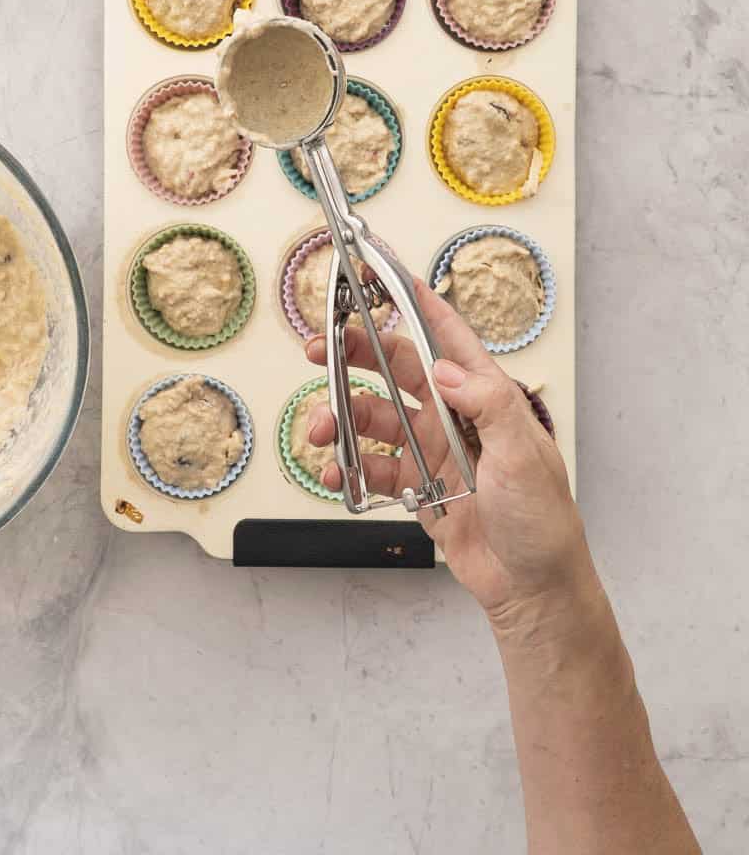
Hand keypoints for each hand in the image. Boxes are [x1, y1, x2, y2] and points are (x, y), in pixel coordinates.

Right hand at [306, 280, 596, 630]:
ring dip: (341, 419)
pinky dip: (347, 466)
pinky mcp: (416, 487)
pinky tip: (336, 473)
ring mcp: (432, 451)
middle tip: (318, 350)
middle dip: (355, 356)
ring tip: (319, 432)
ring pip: (373, 419)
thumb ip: (486, 405)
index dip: (418, 303)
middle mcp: (453, 417)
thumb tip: (443, 368)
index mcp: (484, 398)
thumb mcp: (523, 456)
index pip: (448, 338)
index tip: (385, 274)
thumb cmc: (543, 521)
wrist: (532, 587)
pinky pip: (371, 466)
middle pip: (396, 370)